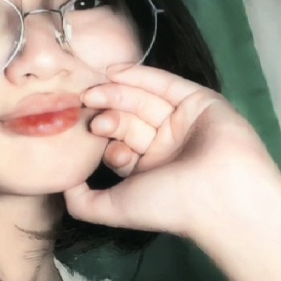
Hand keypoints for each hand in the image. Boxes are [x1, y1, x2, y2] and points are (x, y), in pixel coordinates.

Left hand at [63, 64, 280, 241]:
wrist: (218, 196)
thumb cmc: (165, 205)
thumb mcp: (111, 209)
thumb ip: (82, 201)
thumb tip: (62, 184)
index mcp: (149, 170)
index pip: (117, 143)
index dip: (102, 138)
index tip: (88, 134)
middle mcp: (166, 146)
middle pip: (128, 119)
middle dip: (106, 112)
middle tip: (87, 107)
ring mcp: (183, 123)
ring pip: (144, 100)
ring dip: (116, 94)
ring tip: (93, 93)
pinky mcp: (201, 103)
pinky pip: (167, 84)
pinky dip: (141, 75)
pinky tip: (114, 71)